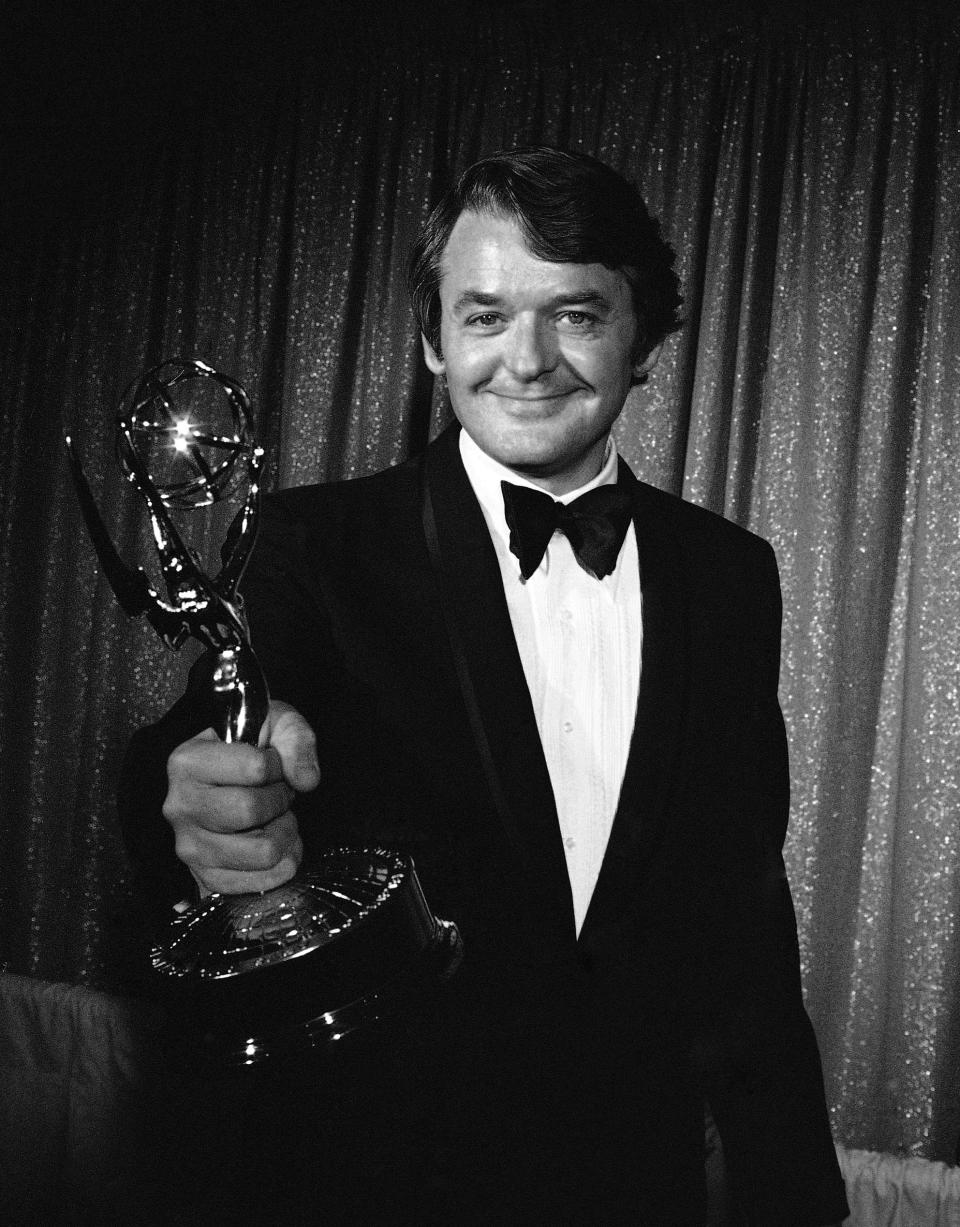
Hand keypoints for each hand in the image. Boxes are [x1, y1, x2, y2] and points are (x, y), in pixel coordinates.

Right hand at [163, 700, 319, 895]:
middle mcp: (180, 806)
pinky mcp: (206, 877)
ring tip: (276, 819)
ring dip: (285, 834)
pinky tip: (274, 843)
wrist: (235, 778)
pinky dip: (281, 865)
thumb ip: (296, 741)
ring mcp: (189, 846)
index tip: (271, 763)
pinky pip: (258, 884)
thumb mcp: (277, 724)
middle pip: (252, 810)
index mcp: (187, 761)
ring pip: (262, 851)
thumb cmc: (254, 747)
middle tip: (278, 793)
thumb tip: (306, 780)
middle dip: (280, 800)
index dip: (278, 765)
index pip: (255, 768)